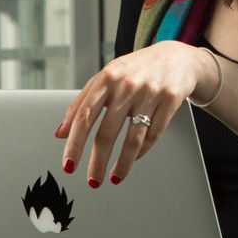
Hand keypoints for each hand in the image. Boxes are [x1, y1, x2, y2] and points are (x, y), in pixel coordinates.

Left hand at [56, 42, 213, 186]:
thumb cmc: (135, 70)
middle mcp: (127, 85)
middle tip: (92, 181)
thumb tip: (61, 133)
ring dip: (122, 164)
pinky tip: (134, 159)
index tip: (69, 164)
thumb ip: (83, 102)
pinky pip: (153, 134)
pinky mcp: (170, 100)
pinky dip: (142, 151)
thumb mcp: (107, 78)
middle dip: (98, 161)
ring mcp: (150, 92)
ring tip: (115, 178)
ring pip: (133, 138)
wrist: (177, 56)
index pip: (84, 115)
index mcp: (107, 78)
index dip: (75, 143)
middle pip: (107, 131)